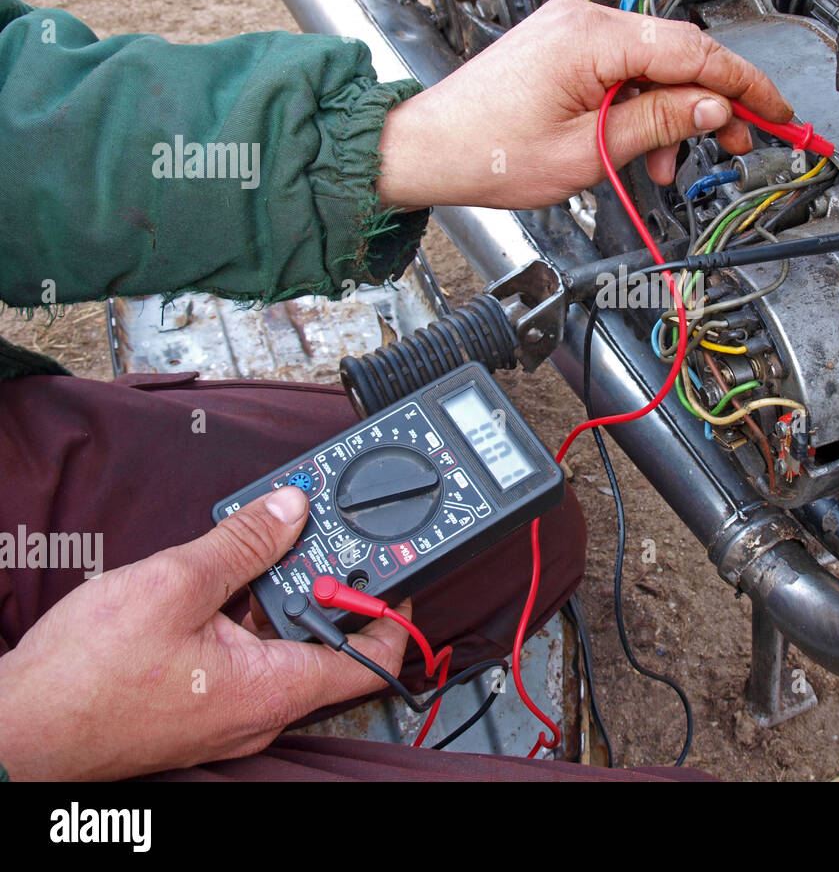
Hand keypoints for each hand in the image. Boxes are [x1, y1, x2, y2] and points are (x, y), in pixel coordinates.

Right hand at [0, 487, 408, 779]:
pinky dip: (240, 615)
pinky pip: (239, 657)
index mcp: (272, 691)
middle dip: (322, 584)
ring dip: (275, 595)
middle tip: (316, 534)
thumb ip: (242, 544)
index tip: (398, 574)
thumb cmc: (84, 679)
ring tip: (264, 542)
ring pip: (275, 647)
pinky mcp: (196, 706)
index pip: (368, 660)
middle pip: (321, 644)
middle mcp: (259, 711)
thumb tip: (290, 508)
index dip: (392, 614)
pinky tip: (218, 577)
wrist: (15, 731)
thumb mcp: (174, 586)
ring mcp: (226, 712)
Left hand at [375, 0, 793, 209]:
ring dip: (673, 114)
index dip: (744, 84)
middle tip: (742, 145)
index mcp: (592, 39)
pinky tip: (642, 148)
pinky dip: (641, 107)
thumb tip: (716, 106)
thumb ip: (659, 122)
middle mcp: (584, 20)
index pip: (694, 50)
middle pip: (679, 53)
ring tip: (669, 167)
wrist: (428, 148)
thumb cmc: (489, 153)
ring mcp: (573, 30)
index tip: (778, 112)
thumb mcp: (590, 151)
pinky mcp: (564, 46)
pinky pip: (623, 70)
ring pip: (653, 65)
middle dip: (713, 103)